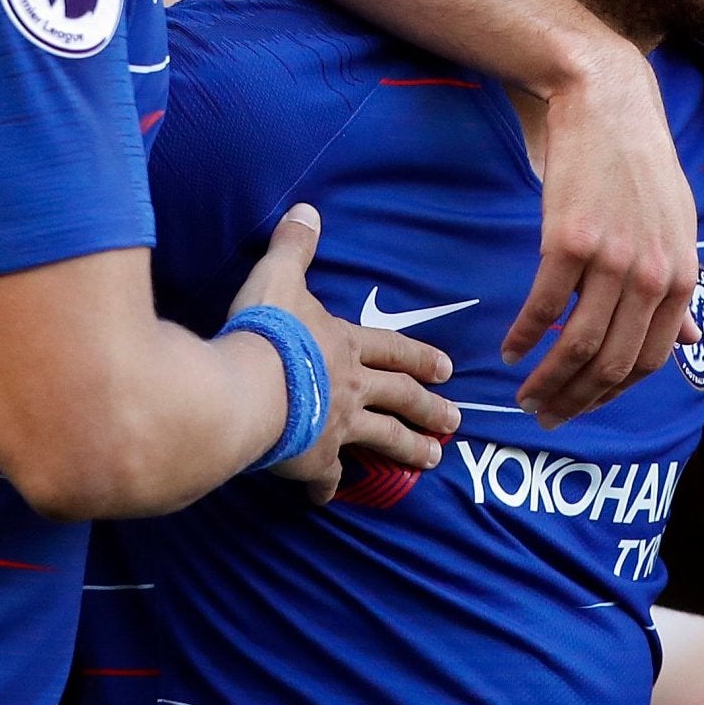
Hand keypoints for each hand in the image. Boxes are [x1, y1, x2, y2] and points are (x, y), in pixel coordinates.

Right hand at [229, 204, 458, 501]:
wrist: (246, 388)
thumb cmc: (267, 330)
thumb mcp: (280, 276)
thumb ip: (294, 246)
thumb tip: (307, 209)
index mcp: (346, 344)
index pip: (392, 349)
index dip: (420, 357)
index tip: (448, 369)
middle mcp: (352, 385)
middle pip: (400, 397)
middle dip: (429, 408)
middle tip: (456, 421)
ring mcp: (338, 424)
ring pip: (383, 438)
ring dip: (408, 448)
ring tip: (432, 461)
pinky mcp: (315, 459)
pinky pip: (327, 476)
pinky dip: (330, 486)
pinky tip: (330, 495)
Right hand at [506, 44, 700, 425]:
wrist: (609, 105)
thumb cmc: (641, 167)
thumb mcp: (677, 227)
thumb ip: (679, 288)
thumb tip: (691, 342)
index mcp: (679, 277)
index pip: (649, 361)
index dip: (613, 394)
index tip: (585, 406)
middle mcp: (650, 274)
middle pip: (612, 363)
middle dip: (577, 401)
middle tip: (548, 416)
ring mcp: (611, 258)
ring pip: (577, 344)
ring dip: (548, 380)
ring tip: (525, 394)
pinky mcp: (568, 239)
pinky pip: (543, 305)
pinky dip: (525, 336)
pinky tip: (512, 350)